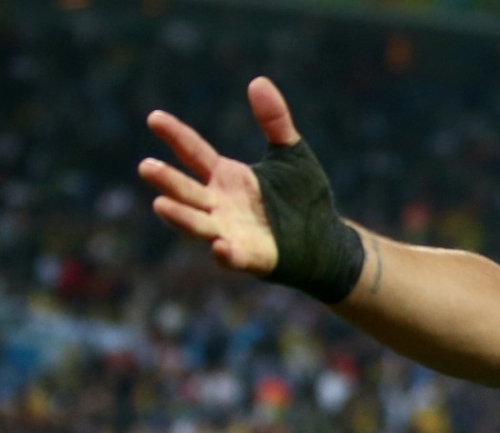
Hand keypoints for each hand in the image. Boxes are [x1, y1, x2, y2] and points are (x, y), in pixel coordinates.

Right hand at [138, 77, 301, 274]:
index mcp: (225, 177)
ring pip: (198, 224)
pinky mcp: (251, 257)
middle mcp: (220, 204)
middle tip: (145, 166)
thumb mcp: (290, 153)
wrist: (325, 238)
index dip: (175, 136)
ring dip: (180, 217)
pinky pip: (233, 257)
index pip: (193, 153)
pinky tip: (220, 246)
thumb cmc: (302, 197)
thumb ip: (274, 121)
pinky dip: (225, 253)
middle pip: (187, 190)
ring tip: (160, 204)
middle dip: (167, 180)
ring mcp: (231, 232)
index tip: (155, 118)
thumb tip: (259, 81)